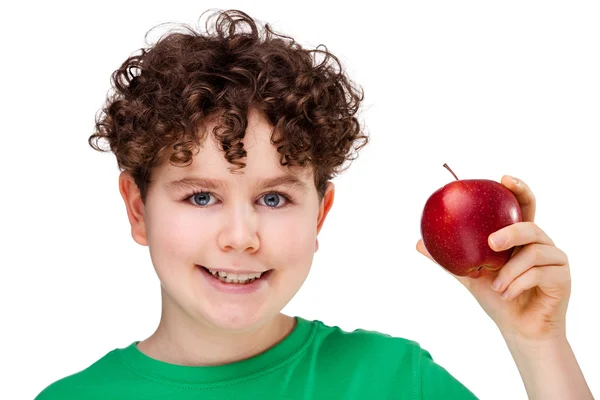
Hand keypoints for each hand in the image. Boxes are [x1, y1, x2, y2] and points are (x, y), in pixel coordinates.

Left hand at [416, 175, 571, 342]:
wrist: (519, 329)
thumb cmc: (497, 298)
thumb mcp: (469, 276)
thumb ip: (449, 259)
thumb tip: (417, 243)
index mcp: (521, 237)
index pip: (524, 206)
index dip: (518, 189)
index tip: (503, 178)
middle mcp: (541, 243)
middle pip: (531, 226)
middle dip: (511, 231)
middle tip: (491, 243)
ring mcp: (555, 259)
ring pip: (534, 252)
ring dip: (510, 271)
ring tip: (496, 286)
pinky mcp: (562, 277)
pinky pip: (539, 273)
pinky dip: (518, 284)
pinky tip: (506, 294)